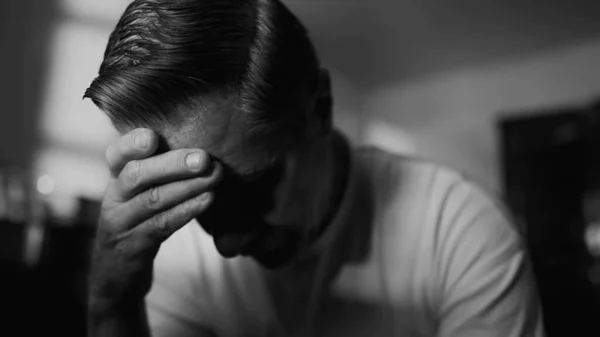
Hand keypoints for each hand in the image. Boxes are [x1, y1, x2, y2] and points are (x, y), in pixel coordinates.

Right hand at [88, 128, 221, 317]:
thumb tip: (203, 150)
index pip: (117, 154)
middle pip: (136, 174)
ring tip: (215, 176)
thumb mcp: (141, 194)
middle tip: (204, 158)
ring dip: (187, 186)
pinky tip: (207, 200)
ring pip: (152, 199)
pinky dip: (185, 211)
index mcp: (116, 179)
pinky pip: (160, 225)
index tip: (152, 135)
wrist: (116, 275)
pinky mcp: (133, 247)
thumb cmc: (138, 224)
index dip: (131, 144)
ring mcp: (120, 223)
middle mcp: (113, 197)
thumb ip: (160, 172)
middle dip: (172, 164)